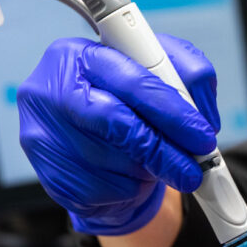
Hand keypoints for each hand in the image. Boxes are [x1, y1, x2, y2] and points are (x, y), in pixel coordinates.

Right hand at [17, 34, 219, 234]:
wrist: (93, 145)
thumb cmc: (128, 101)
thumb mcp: (161, 73)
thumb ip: (187, 75)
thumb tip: (202, 114)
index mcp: (75, 55)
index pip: (129, 79)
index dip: (171, 108)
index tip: (202, 133)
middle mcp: (49, 92)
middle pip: (117, 123)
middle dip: (164, 148)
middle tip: (195, 167)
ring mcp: (44, 138)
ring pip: (116, 161)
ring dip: (149, 169)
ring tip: (157, 163)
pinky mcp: (52, 178)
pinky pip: (106, 191)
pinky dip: (131, 189)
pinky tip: (131, 176)